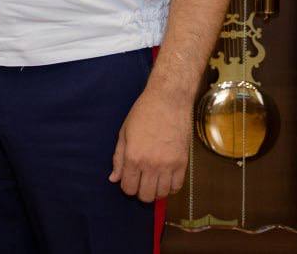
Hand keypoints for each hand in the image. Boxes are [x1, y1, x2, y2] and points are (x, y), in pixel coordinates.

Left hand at [109, 86, 190, 202]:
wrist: (168, 101)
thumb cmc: (143, 113)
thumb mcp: (124, 133)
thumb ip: (118, 158)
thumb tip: (114, 179)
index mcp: (133, 157)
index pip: (128, 188)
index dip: (127, 186)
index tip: (129, 179)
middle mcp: (151, 165)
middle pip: (145, 195)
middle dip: (140, 192)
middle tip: (141, 181)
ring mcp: (169, 165)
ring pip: (162, 194)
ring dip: (155, 191)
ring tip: (153, 180)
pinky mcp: (183, 163)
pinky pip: (177, 187)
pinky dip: (170, 187)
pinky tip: (165, 179)